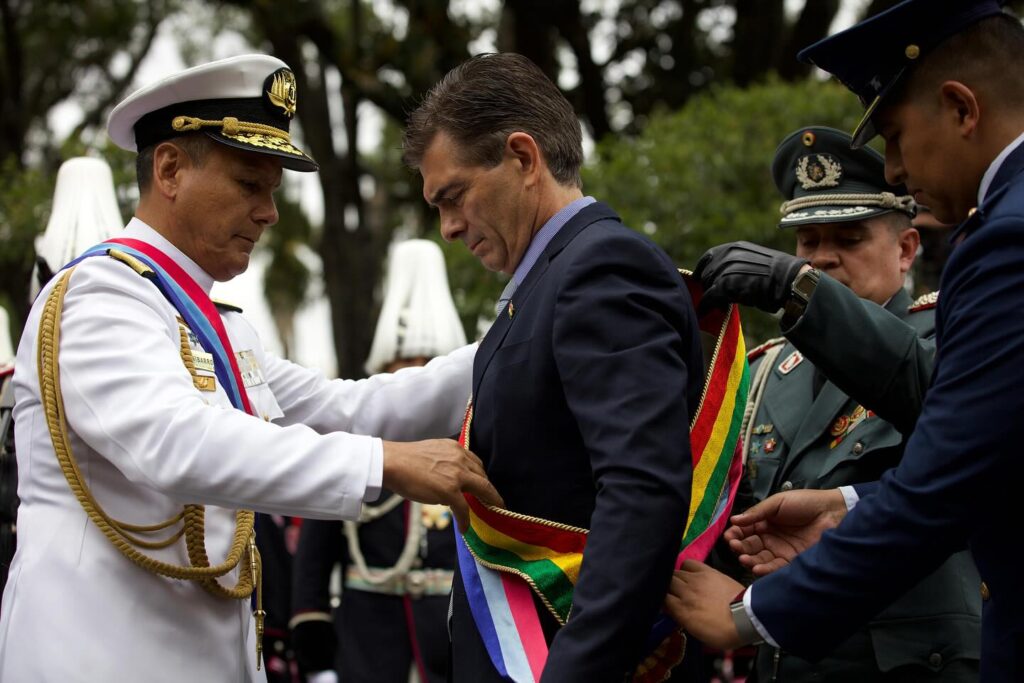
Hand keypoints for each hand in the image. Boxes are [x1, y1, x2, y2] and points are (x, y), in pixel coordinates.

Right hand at [382, 438, 503, 529]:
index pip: (475, 462)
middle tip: (493, 500)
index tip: (483, 484)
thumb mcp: (432, 452)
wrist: (392, 462)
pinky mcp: (450, 491)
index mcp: (455, 448)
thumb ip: (444, 461)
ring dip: (490, 502)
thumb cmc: (405, 459)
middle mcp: (460, 459)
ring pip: (482, 490)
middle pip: (483, 476)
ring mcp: (457, 475)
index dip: (481, 475)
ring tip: (493, 510)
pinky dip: (465, 520)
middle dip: (489, 489)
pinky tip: (464, 528)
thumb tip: (447, 479)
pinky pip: (464, 508)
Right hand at [663, 560, 743, 649]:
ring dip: (674, 578)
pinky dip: (685, 568)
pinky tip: (690, 574)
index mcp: (681, 610)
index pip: (660, 598)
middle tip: (669, 593)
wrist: (746, 617)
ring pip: (674, 572)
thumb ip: (681, 618)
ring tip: (679, 583)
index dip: (659, 600)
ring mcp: (695, 580)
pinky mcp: (706, 571)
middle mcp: (684, 592)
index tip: (663, 603)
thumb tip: (669, 609)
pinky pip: (688, 563)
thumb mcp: (698, 633)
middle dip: (664, 588)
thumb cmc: (722, 632)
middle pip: (665, 583)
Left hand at [695, 241, 808, 312]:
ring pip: (707, 286)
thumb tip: (727, 275)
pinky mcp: (724, 285)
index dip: (702, 269)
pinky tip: (704, 313)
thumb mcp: (756, 260)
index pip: (709, 256)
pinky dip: (705, 307)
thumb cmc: (779, 274)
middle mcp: (727, 256)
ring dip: (711, 297)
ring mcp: (725, 269)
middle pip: (707, 273)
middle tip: (718, 298)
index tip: (698, 278)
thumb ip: (739, 264)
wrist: (789, 281)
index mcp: (735, 248)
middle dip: (709, 286)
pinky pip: (708, 298)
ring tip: (721, 306)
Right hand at [725, 488, 846, 575]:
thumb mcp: (777, 503)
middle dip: (740, 547)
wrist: (832, 513)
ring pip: (760, 559)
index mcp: (765, 522)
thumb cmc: (804, 503)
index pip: (745, 531)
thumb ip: (756, 512)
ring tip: (743, 558)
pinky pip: (775, 568)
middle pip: (750, 546)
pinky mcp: (792, 562)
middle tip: (734, 546)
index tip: (729, 536)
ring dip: (749, 560)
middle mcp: (770, 538)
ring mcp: (780, 550)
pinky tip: (755, 567)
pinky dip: (764, 569)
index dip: (736, 534)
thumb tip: (733, 521)